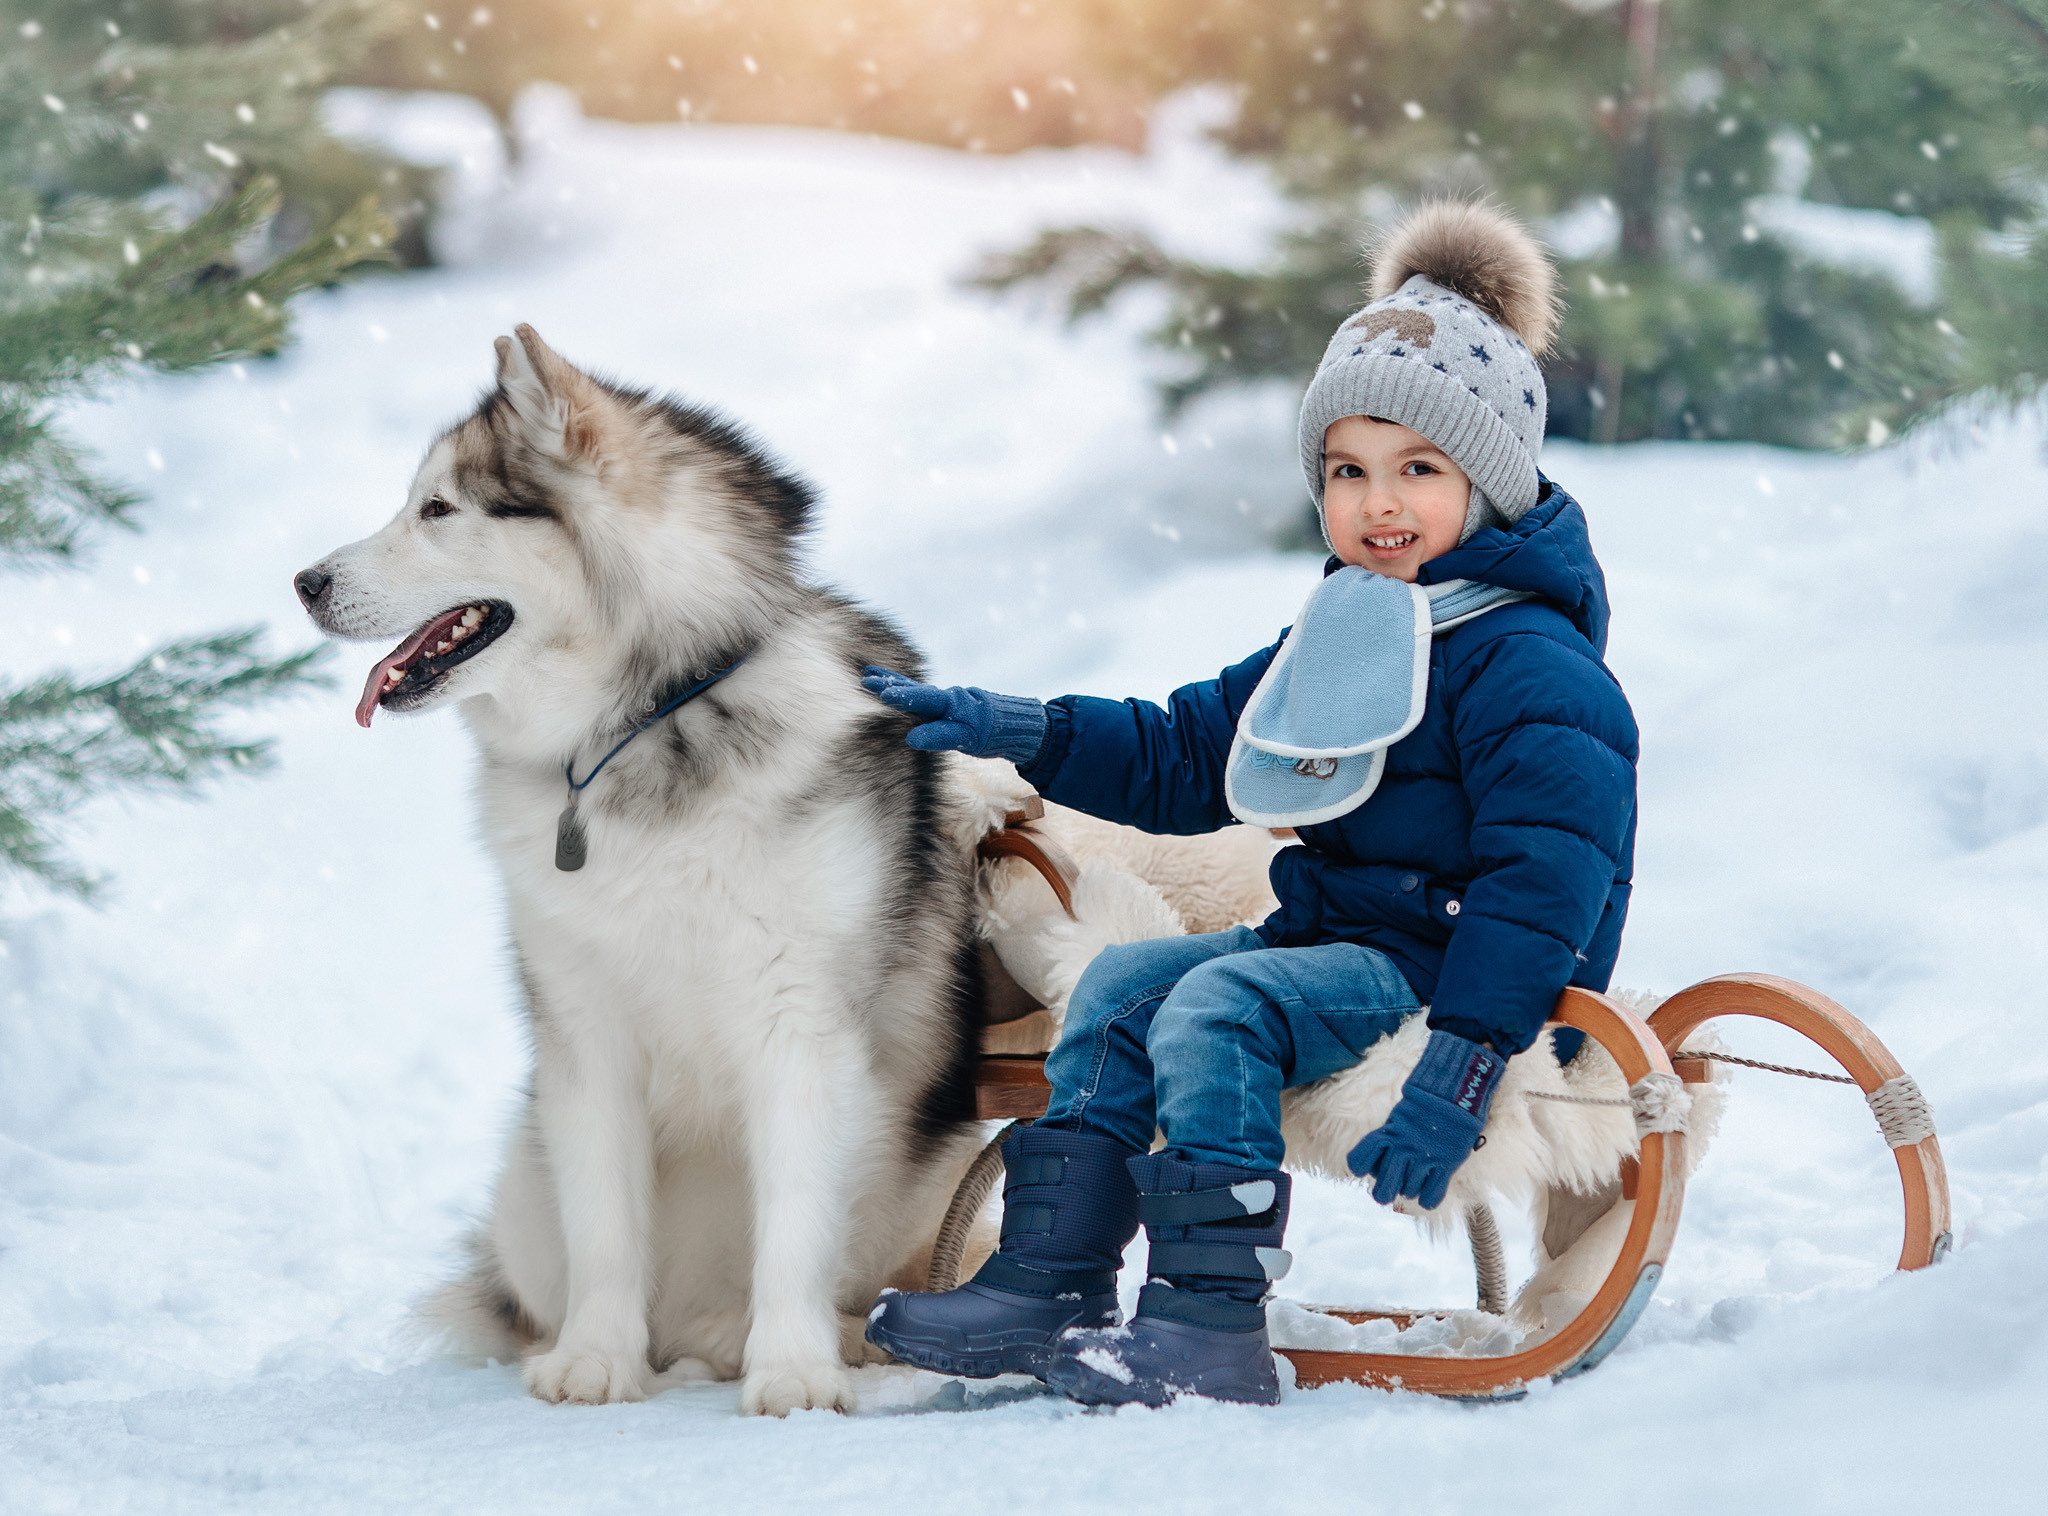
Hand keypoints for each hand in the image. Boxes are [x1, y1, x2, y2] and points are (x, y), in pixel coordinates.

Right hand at [861, 666, 1046, 764]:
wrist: (1011, 724)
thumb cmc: (991, 732)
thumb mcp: (967, 738)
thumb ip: (940, 736)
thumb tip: (911, 738)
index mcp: (950, 703)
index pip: (922, 699)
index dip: (902, 697)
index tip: (881, 694)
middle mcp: (944, 697)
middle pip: (911, 689)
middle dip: (888, 684)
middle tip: (864, 680)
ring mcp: (942, 699)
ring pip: (912, 688)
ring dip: (891, 682)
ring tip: (869, 675)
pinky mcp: (942, 705)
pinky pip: (918, 695)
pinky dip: (903, 688)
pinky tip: (893, 686)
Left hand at [1346, 1029, 1504, 1209]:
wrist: (1455, 1089)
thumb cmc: (1427, 1103)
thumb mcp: (1399, 1115)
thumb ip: (1390, 1136)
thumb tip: (1383, 1155)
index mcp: (1387, 1133)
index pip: (1358, 1163)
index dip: (1363, 1169)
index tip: (1372, 1166)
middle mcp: (1402, 1148)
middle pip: (1382, 1193)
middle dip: (1385, 1192)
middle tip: (1393, 1185)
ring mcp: (1424, 1158)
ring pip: (1408, 1193)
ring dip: (1411, 1189)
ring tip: (1419, 1176)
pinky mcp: (1446, 1163)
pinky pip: (1431, 1196)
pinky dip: (1429, 1198)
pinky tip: (1431, 1188)